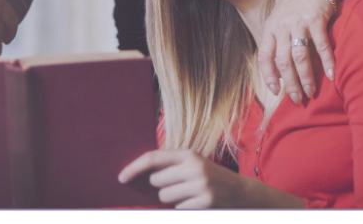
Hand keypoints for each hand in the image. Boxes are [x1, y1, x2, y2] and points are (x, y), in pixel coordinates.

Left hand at [119, 149, 241, 208]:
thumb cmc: (211, 178)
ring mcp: (200, 185)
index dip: (133, 167)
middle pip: (156, 181)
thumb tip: (141, 175)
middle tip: (179, 187)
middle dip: (162, 187)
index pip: (152, 158)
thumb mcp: (194, 164)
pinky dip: (183, 208)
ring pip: (164, 197)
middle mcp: (194, 167)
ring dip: (172, 200)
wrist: (242, 192)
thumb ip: (171, 166)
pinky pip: (178, 208)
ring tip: (189, 195)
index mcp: (188, 154)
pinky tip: (197, 204)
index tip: (121, 177)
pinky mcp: (205, 202)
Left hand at [257, 0, 336, 104]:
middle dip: (289, 83)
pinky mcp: (316, 20)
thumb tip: (278, 68)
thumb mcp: (280, 18)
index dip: (268, 75)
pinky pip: (321, 46)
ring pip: (300, 56)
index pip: (264, 56)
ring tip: (311, 91)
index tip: (276, 91)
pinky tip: (330, 75)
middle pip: (283, 61)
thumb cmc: (297, 4)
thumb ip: (277, 39)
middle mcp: (281, 26)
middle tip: (297, 99)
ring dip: (306, 77)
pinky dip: (326, 62)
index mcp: (270, 28)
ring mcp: (298, 23)